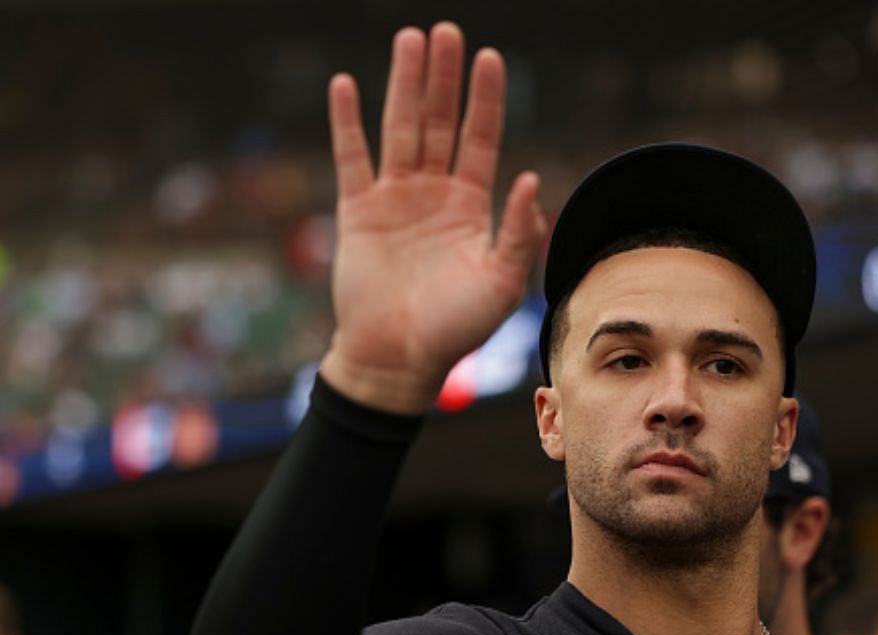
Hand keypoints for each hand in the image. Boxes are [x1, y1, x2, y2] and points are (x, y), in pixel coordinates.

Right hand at [320, 22, 546, 412]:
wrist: (399, 358)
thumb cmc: (456, 328)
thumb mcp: (501, 283)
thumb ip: (518, 233)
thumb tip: (530, 180)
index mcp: (471, 206)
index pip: (480, 139)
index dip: (485, 100)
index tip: (490, 58)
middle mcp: (434, 194)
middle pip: (439, 122)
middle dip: (443, 78)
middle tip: (446, 32)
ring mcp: (394, 199)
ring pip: (399, 129)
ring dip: (403, 85)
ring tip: (410, 40)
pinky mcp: (357, 212)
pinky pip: (351, 158)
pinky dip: (347, 122)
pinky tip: (346, 85)